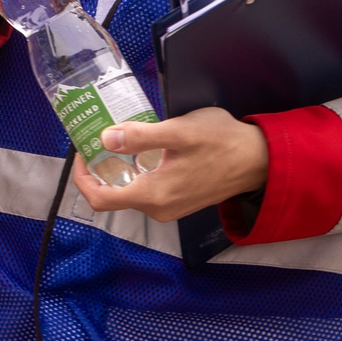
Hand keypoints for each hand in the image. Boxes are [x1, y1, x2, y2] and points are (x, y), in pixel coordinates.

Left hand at [72, 106, 268, 223]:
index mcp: (154, 195)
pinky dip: (136, 174)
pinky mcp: (178, 202)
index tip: (82, 151)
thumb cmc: (224, 142)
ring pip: (128, 193)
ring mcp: (169, 208)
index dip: (81, 176)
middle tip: (98, 140)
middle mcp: (158, 209)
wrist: (260, 160)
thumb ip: (141, 137)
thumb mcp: (180, 131)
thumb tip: (106, 139)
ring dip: (118, 170)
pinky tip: (142, 152)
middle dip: (99, 169)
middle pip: (111, 195)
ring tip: (118, 141)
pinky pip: (146, 192)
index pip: (100, 198)